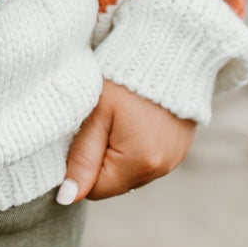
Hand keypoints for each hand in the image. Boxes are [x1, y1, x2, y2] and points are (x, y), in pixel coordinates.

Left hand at [58, 79, 194, 202]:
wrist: (170, 48)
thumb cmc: (124, 77)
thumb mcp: (96, 114)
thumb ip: (81, 158)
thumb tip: (66, 198)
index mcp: (140, 163)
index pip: (95, 190)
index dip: (82, 165)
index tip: (85, 133)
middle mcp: (162, 168)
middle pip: (115, 182)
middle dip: (102, 158)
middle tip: (103, 121)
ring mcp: (175, 159)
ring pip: (131, 171)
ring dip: (120, 152)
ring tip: (122, 116)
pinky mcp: (181, 148)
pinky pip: (149, 159)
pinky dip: (138, 145)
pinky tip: (137, 117)